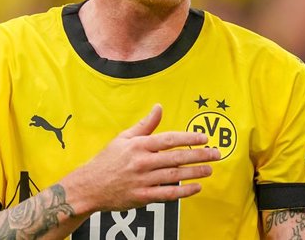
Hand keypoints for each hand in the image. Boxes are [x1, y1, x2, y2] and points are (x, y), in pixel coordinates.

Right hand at [61, 104, 219, 214]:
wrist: (88, 186)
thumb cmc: (107, 160)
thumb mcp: (123, 138)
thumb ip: (144, 124)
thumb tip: (158, 107)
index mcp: (138, 145)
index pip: (169, 139)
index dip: (188, 138)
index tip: (204, 138)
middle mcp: (142, 162)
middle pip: (176, 157)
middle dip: (199, 155)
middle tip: (215, 154)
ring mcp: (142, 181)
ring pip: (174, 176)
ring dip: (195, 172)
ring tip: (210, 169)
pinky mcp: (142, 197)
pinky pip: (167, 194)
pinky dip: (183, 192)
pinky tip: (196, 188)